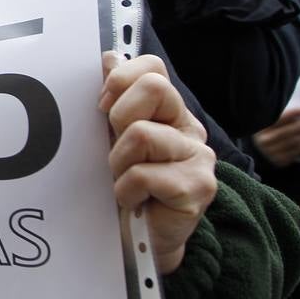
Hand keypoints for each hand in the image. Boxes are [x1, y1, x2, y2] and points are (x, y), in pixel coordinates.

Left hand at [99, 52, 217, 274]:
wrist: (139, 242)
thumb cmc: (125, 186)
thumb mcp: (113, 139)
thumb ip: (114, 99)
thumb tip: (108, 57)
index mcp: (168, 111)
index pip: (153, 68)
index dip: (121, 80)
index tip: (101, 107)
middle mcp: (189, 129)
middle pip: (154, 88)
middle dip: (119, 117)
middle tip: (114, 148)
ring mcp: (199, 158)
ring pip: (141, 134)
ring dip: (118, 163)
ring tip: (123, 182)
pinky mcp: (198, 187)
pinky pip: (143, 175)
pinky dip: (127, 191)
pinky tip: (134, 202)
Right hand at [254, 107, 299, 166]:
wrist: (261, 152)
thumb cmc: (270, 133)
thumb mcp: (272, 124)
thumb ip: (285, 119)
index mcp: (260, 128)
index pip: (277, 120)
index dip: (291, 114)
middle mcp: (264, 141)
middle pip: (287, 132)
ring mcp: (271, 152)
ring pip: (294, 142)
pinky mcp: (280, 160)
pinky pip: (297, 152)